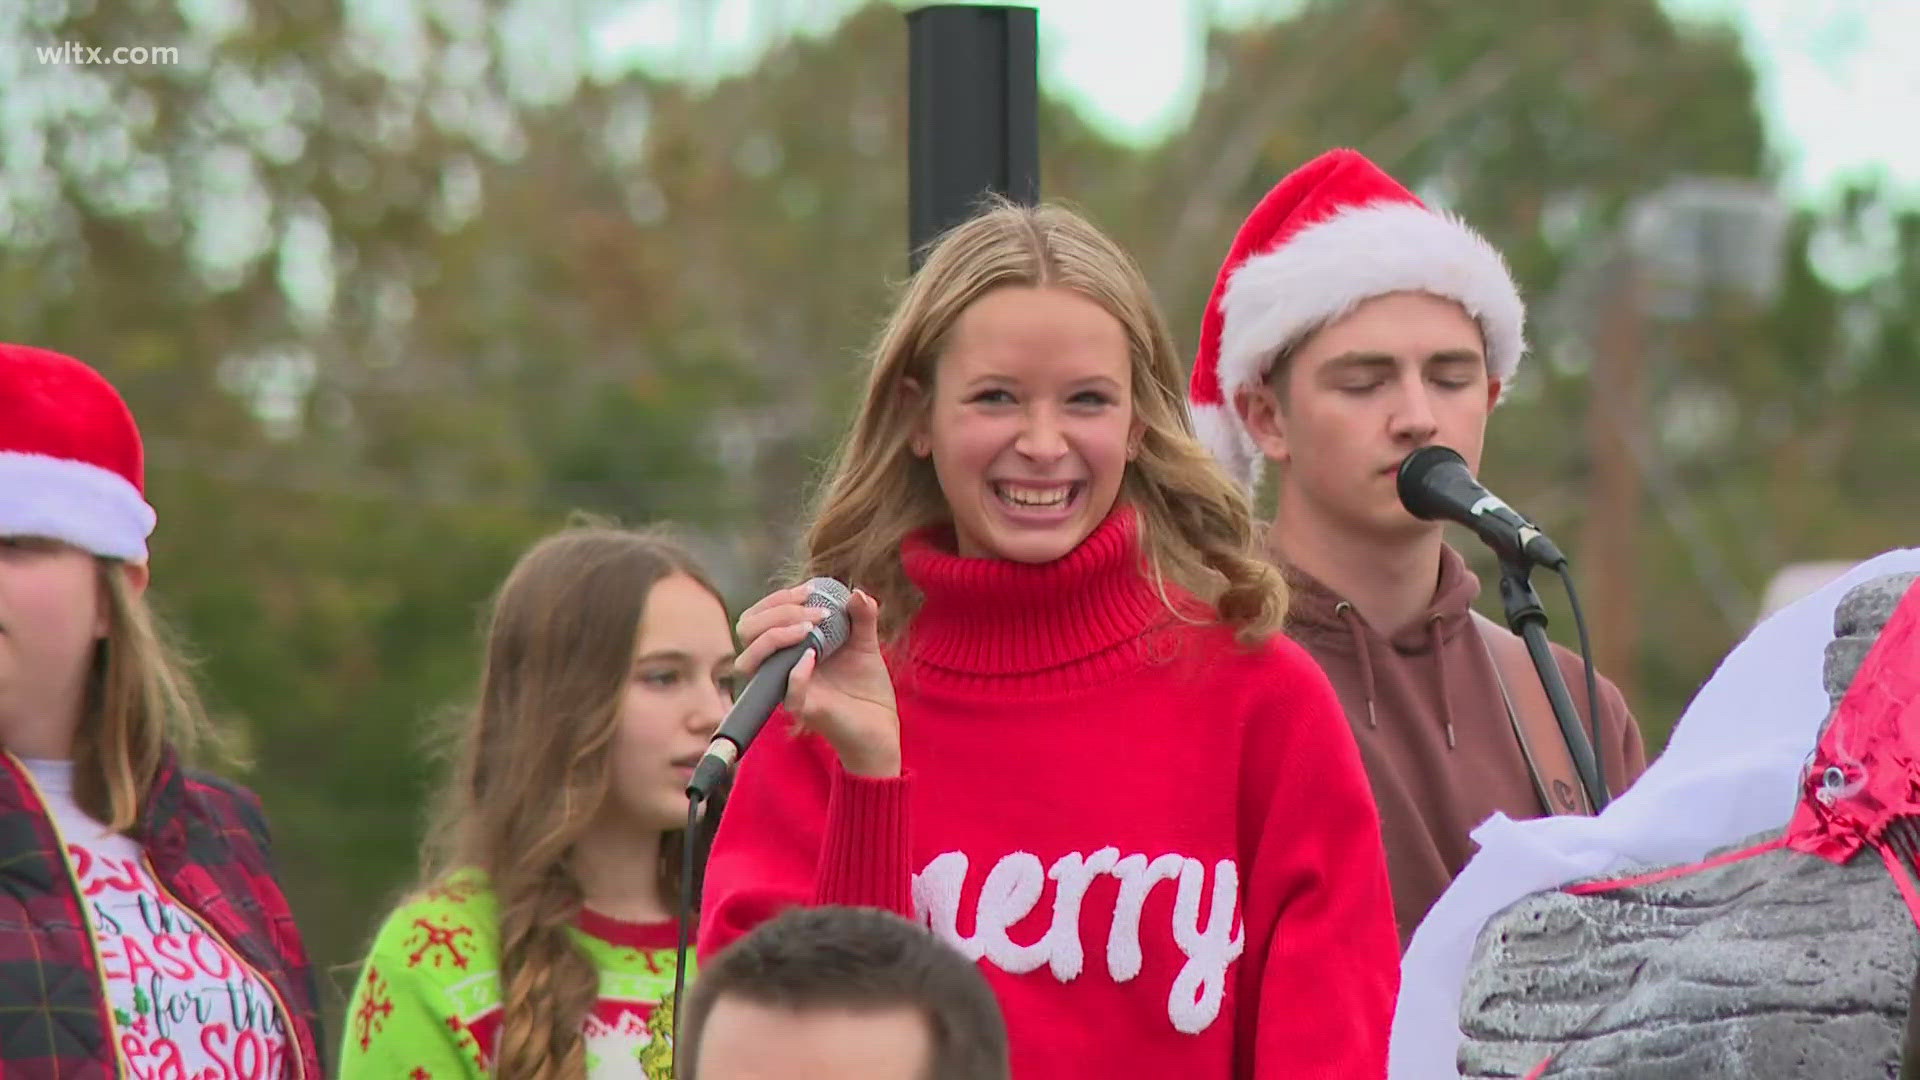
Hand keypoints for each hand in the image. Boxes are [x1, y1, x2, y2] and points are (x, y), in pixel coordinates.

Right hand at [733, 584, 899, 776]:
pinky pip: (788, 693)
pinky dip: (796, 672)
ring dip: (776, 636)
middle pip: (746, 632)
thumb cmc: (866, 686)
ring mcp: (787, 688)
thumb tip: (856, 592)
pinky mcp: (805, 710)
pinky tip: (814, 656)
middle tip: (814, 611)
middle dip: (775, 611)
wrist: (882, 724)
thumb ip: (862, 616)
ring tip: (811, 628)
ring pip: (750, 662)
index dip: (778, 599)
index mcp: (787, 647)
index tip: (810, 590)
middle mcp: (779, 667)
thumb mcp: (865, 642)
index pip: (758, 617)